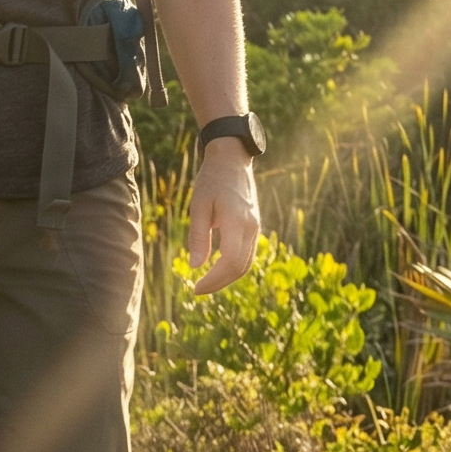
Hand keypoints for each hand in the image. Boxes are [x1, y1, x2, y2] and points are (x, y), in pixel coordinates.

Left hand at [186, 139, 260, 293]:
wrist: (232, 162)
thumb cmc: (211, 181)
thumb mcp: (198, 206)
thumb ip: (197, 236)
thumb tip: (195, 266)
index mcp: (237, 221)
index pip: (230, 261)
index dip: (214, 280)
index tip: (195, 288)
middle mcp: (251, 227)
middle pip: (240, 267)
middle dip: (219, 283)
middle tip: (197, 290)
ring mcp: (255, 228)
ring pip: (246, 263)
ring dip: (227, 278)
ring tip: (206, 283)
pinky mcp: (254, 227)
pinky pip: (247, 254)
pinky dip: (233, 267)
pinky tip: (216, 269)